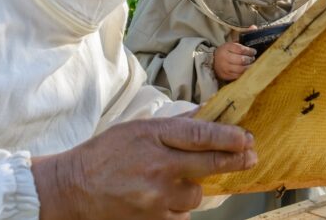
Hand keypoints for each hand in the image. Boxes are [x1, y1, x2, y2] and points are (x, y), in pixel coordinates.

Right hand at [32, 118, 256, 219]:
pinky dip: (178, 206)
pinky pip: (183, 213)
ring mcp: (156, 196)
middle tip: (251, 155)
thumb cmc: (105, 155)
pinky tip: (162, 197)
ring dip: (193, 186)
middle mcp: (157, 166)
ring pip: (197, 193)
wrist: (74, 189)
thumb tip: (207, 115)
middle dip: (235, 159)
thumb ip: (174, 126)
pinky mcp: (154, 219)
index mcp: (152, 136)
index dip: (228, 136)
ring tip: (173, 180)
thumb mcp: (137, 129)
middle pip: (209, 163)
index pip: (199, 134)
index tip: (246, 137)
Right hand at [213, 42, 256, 81]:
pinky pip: (238, 76)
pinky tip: (246, 70)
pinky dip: (244, 73)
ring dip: (249, 67)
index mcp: (225, 49)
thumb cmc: (225, 52)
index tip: (254, 52)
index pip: (241, 50)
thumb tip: (252, 51)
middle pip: (242, 60)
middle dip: (250, 59)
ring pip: (241, 70)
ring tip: (251, 65)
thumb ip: (240, 46)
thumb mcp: (230, 45)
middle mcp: (224, 59)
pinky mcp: (226, 76)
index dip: (249, 51)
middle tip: (252, 58)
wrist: (213, 61)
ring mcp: (225, 69)